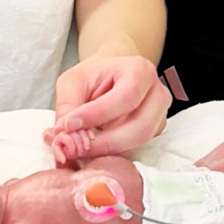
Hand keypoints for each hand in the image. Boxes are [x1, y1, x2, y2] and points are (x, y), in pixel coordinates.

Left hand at [46, 55, 169, 163]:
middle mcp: (157, 92)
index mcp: (140, 70)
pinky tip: (96, 147)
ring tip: (82, 149)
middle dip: (105, 142)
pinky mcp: (155, 131)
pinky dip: (115, 152)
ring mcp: (160, 114)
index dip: (98, 115)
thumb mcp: (73, 81)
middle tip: (76, 147)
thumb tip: (63, 135)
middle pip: (139, 126)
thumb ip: (67, 106)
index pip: (125, 97)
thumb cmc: (94, 75)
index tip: (70, 125)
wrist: (112, 75)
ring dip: (109, 150)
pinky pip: (138, 148)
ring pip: (140, 142)